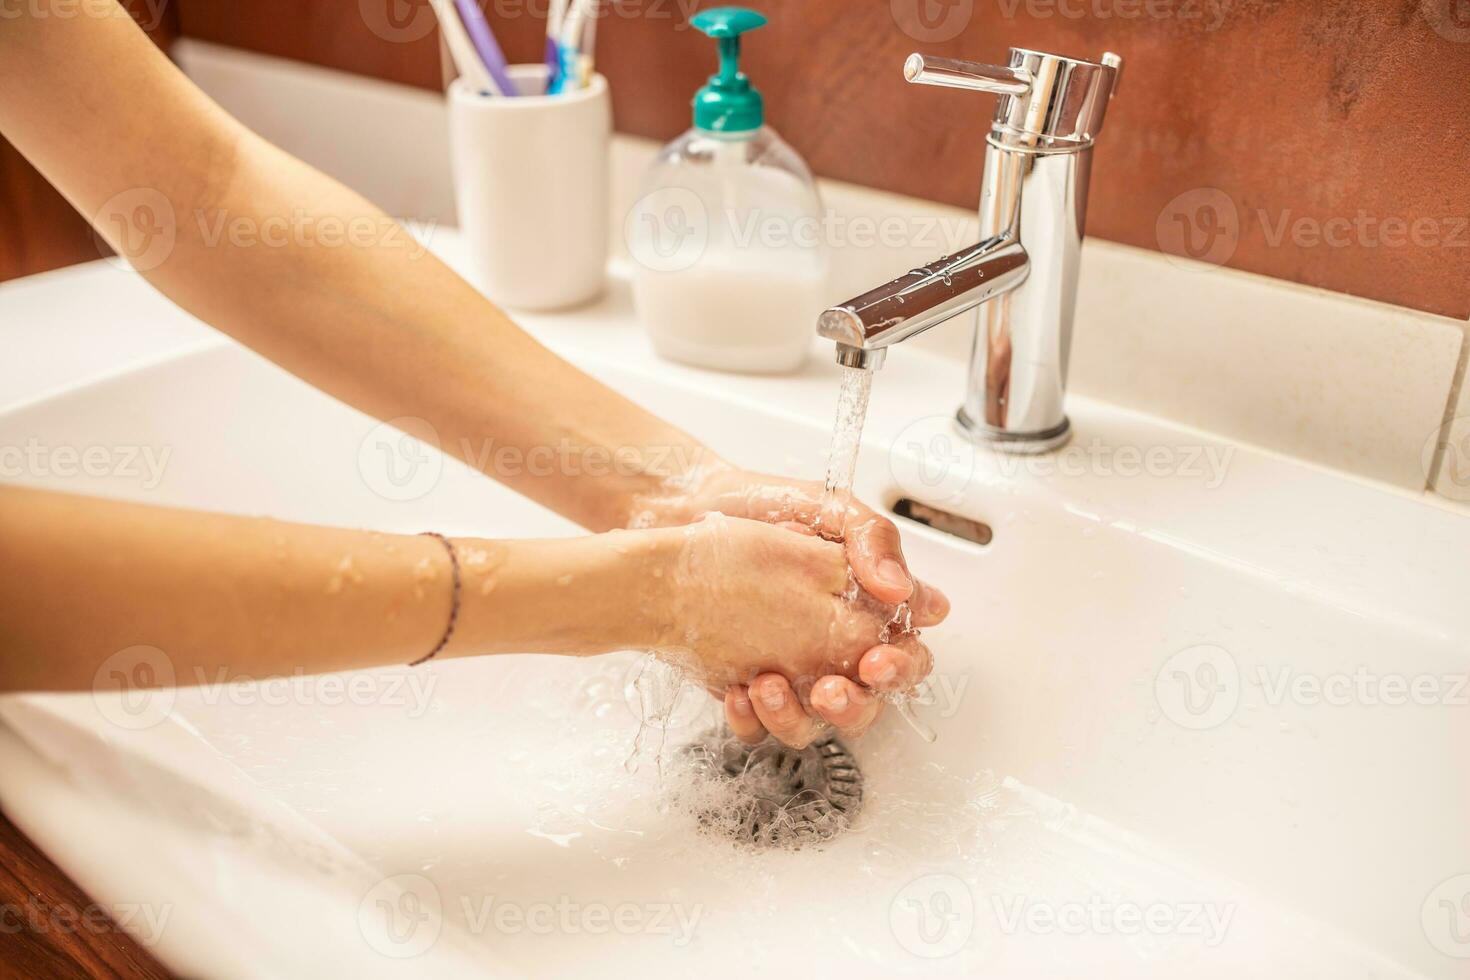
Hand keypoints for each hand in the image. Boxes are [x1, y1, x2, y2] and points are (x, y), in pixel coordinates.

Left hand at [633, 464, 949, 744]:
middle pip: (866, 704)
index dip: (901, 667)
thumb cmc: (766, 504)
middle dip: (852, 706)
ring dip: (796, 718)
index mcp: (868, 611)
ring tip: (768, 687)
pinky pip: (759, 724)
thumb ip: (874, 543)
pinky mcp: (750, 684)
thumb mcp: (832, 508)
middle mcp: (835, 650)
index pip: (906, 655)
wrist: (688, 510)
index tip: (876, 660)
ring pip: (812, 724)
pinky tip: (737, 692)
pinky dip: (750, 719)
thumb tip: (902, 589)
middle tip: (828, 690)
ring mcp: (793, 671)